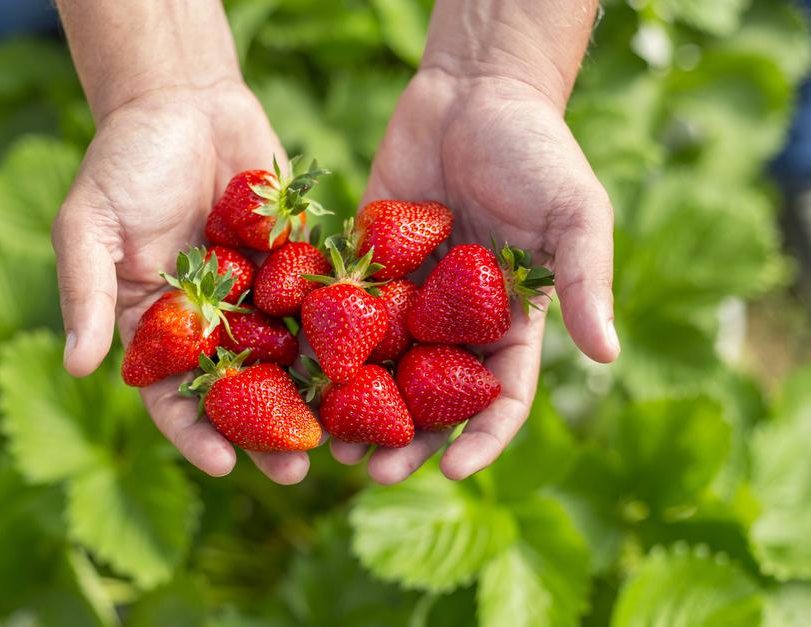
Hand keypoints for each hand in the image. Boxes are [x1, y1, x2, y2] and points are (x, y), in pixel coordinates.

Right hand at [52, 85, 311, 484]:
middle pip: (240, 390)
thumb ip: (86, 294)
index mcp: (158, 326)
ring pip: (288, 358)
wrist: (183, 102)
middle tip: (298, 469)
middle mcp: (211, 322)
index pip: (173, 394)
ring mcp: (257, 296)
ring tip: (346, 432)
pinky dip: (344, 333)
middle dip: (267, 432)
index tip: (221, 465)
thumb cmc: (123, 162)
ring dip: (314, 396)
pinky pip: (321, 305)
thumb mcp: (89, 226)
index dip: (194, 432)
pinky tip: (373, 363)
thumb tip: (76, 368)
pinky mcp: (296, 265)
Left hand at [331, 70, 619, 482]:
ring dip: (357, 406)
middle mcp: (456, 320)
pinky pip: (344, 313)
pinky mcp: (367, 265)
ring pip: (381, 366)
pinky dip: (324, 345)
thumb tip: (609, 356)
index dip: (480, 438)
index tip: (452, 471)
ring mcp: (409, 295)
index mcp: (509, 320)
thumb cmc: (536, 149)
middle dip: (406, 440)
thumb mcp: (575, 213)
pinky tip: (297, 372)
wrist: (473, 90)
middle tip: (372, 470)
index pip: (499, 396)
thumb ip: (586, 282)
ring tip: (327, 439)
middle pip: (430, 397)